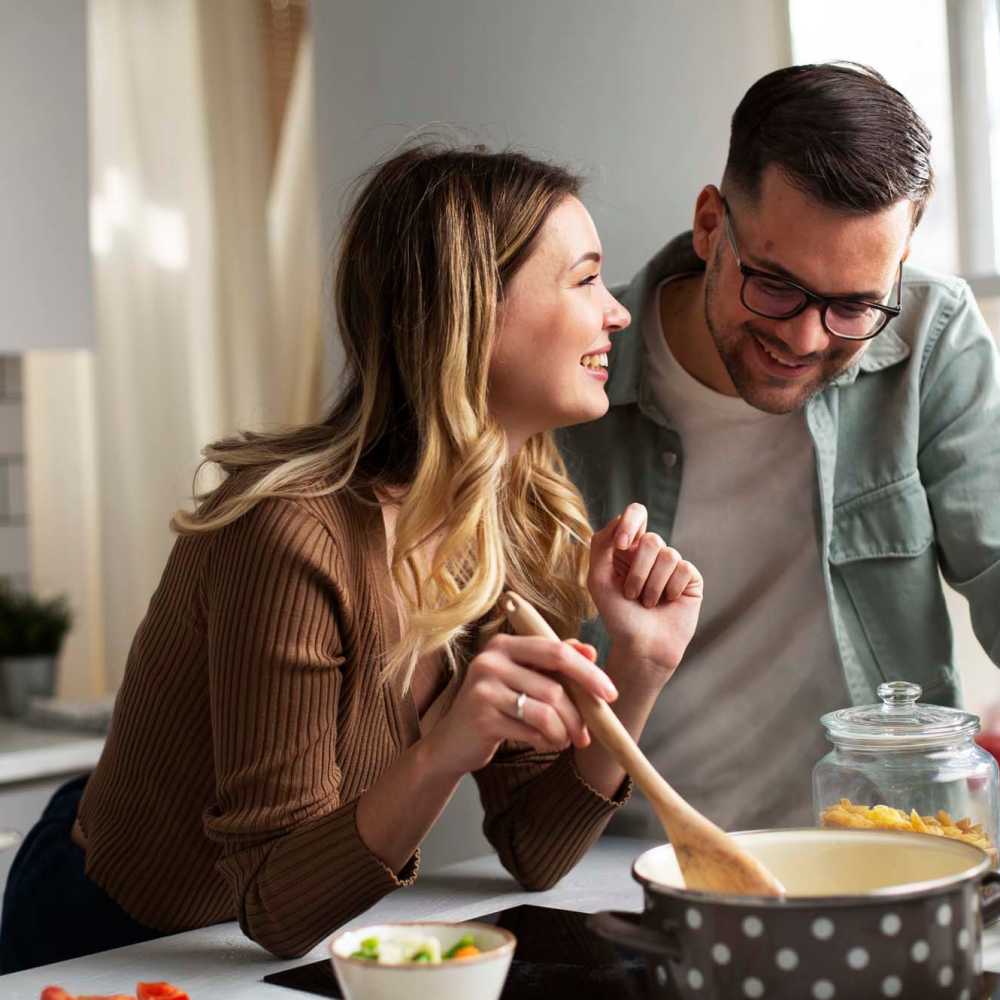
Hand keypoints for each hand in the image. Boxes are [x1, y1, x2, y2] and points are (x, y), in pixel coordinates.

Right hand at [424, 635, 616, 776]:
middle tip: (587, 734)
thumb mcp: (523, 677)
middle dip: (579, 714)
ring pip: (546, 712)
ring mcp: (483, 688)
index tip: (610, 694)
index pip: (556, 651)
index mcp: (504, 644)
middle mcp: (491, 660)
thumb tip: (590, 651)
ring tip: (562, 741)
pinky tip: (543, 743)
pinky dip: (546, 742)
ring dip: (563, 733)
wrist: (453, 740)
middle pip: (555, 686)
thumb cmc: (496, 705)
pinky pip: (532, 731)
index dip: (588, 673)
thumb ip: (554, 662)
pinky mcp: (482, 716)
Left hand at [588, 502, 702, 681]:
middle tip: (631, 594)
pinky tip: (668, 602)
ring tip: (647, 603)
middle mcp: (651, 553)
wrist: (642, 646)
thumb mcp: (598, 579)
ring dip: (652, 585)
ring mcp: (672, 564)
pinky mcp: (690, 577)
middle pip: (652, 539)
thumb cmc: (617, 615)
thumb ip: (602, 545)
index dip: (631, 523)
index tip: (622, 545)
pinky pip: (684, 569)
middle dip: (638, 571)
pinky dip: (671, 589)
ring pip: (668, 554)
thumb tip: (620, 519)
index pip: (636, 514)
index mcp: (628, 548)